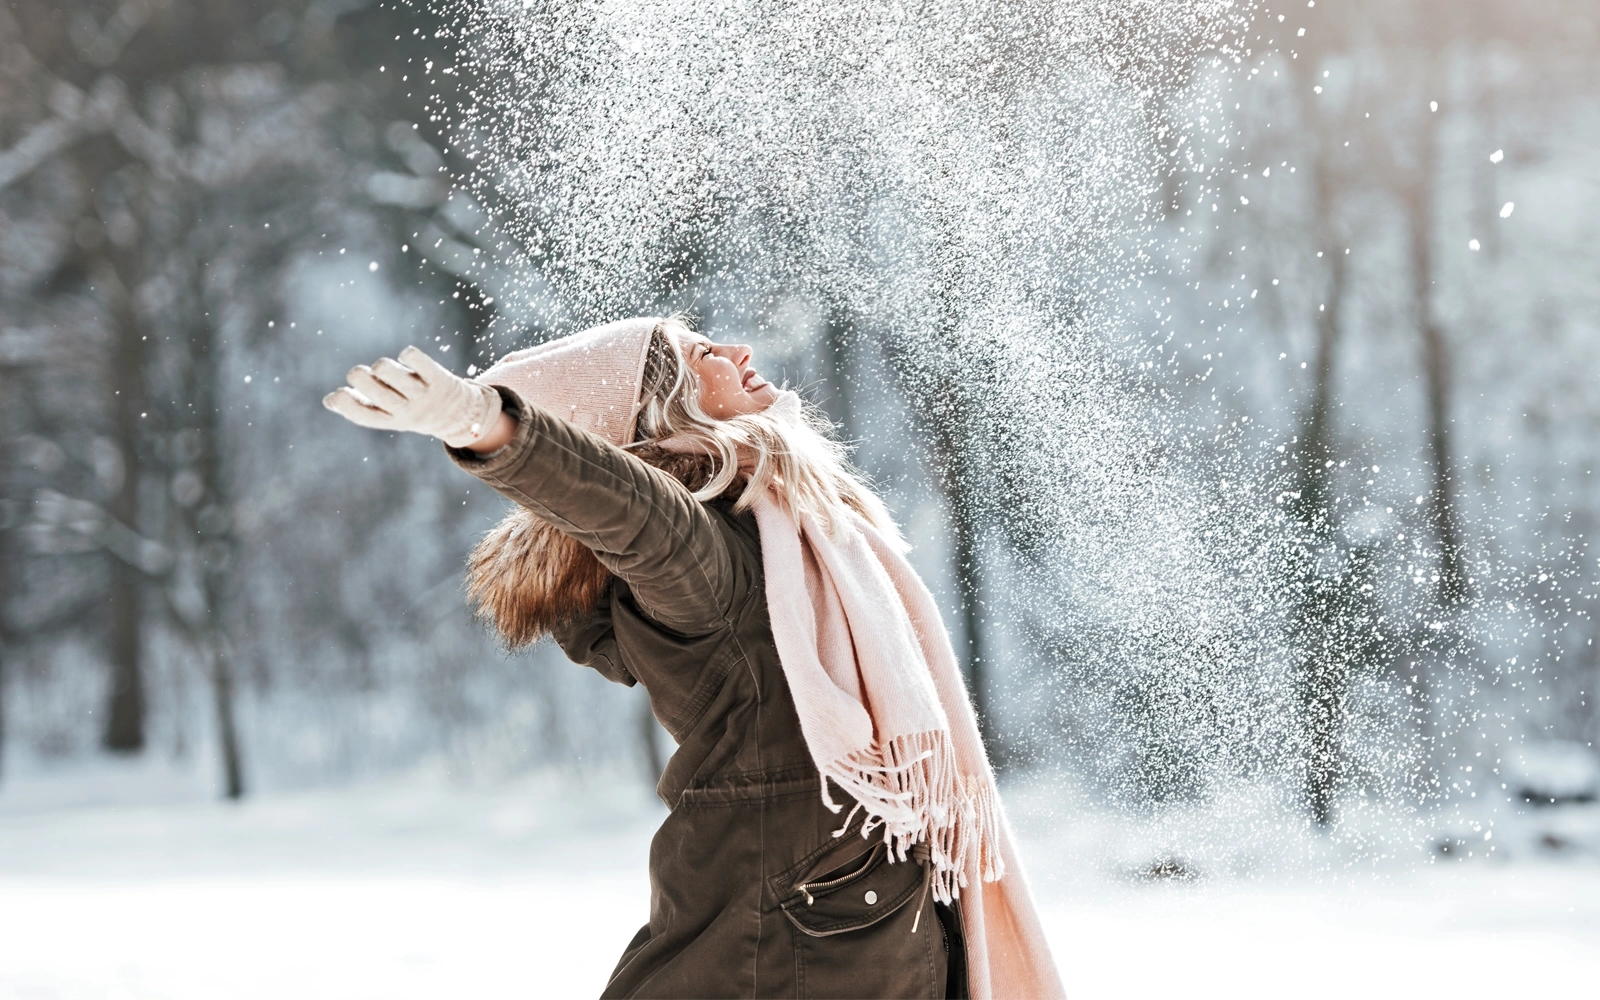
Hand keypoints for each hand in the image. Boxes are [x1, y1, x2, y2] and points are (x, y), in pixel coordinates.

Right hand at [322, 346, 502, 448]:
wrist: (462, 414)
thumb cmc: (416, 409)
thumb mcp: (391, 414)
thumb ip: (362, 407)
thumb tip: (330, 400)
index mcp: (392, 420)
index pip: (364, 415)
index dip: (345, 404)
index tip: (337, 394)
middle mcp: (408, 410)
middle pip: (374, 390)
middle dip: (360, 376)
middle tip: (364, 374)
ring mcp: (424, 394)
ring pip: (389, 372)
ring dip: (381, 366)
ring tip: (386, 369)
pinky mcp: (439, 379)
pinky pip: (416, 359)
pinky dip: (408, 355)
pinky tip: (409, 358)